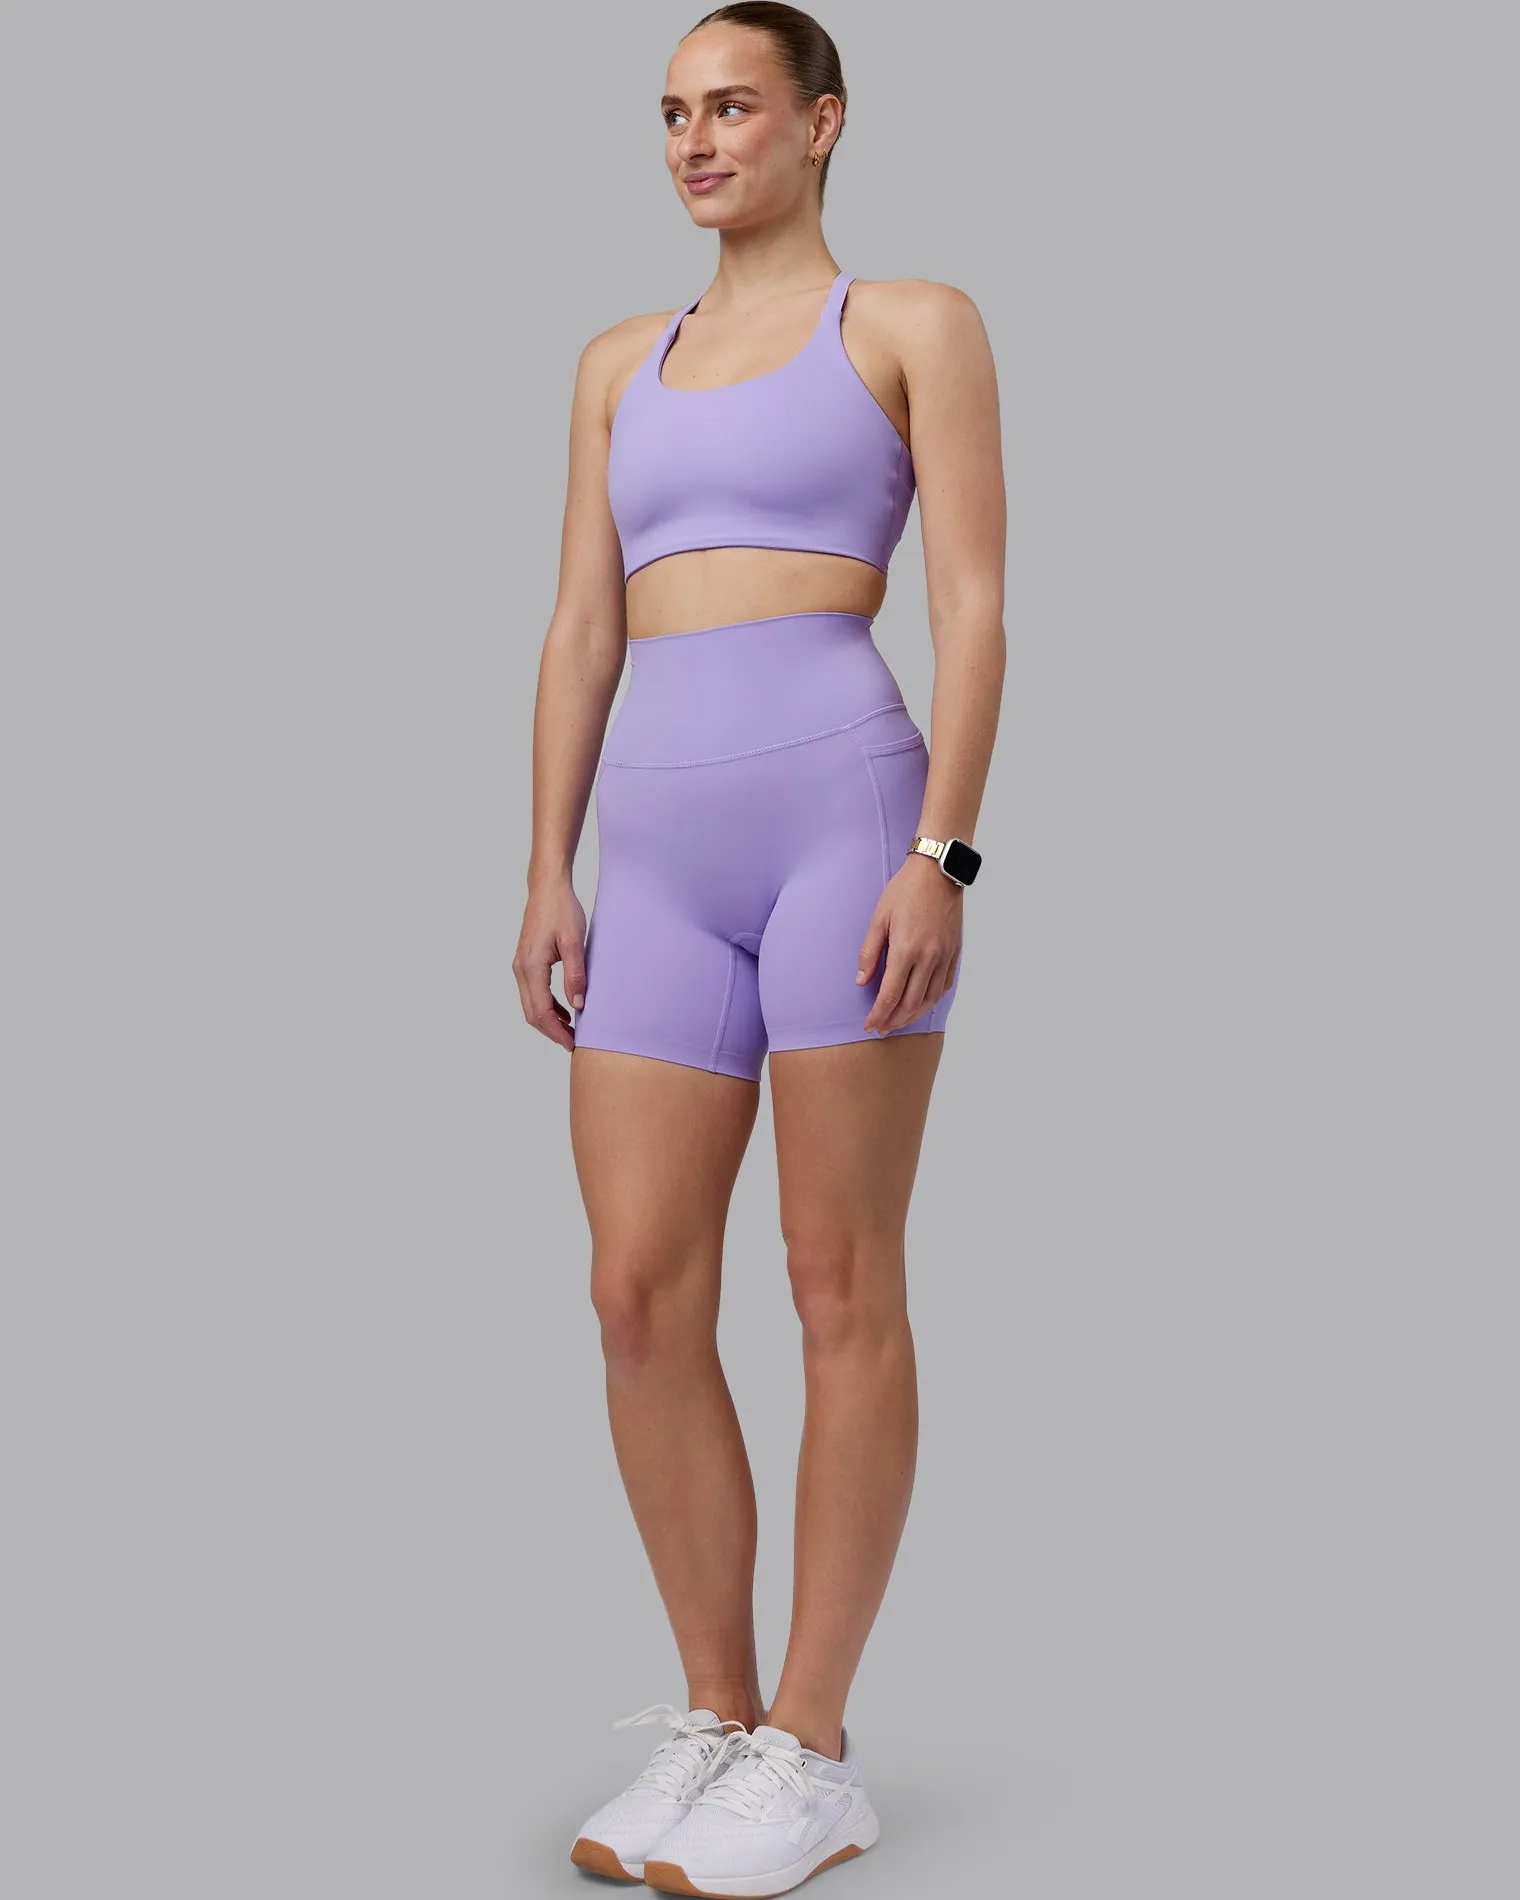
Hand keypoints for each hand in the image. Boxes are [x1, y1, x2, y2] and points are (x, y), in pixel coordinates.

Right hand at [513, 878, 587, 1052]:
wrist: (547, 888)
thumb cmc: (562, 910)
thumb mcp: (575, 942)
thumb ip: (576, 975)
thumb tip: (578, 1006)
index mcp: (531, 966)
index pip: (541, 1011)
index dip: (556, 1032)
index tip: (572, 1044)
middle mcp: (521, 969)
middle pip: (531, 1013)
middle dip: (551, 1031)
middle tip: (573, 1043)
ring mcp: (520, 965)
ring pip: (530, 1004)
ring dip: (548, 1020)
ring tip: (571, 1030)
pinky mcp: (525, 961)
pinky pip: (532, 992)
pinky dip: (546, 1006)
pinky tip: (564, 1010)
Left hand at [856, 853, 962, 1034]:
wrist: (938, 872)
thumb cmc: (905, 891)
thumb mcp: (878, 918)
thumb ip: (869, 953)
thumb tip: (861, 981)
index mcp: (907, 950)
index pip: (890, 995)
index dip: (878, 1014)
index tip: (869, 1025)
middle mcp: (928, 958)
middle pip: (911, 1004)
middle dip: (894, 1021)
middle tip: (881, 1029)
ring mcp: (944, 957)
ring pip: (930, 999)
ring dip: (913, 1016)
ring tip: (898, 1022)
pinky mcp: (954, 952)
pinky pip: (944, 986)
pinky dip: (931, 1000)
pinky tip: (921, 1005)